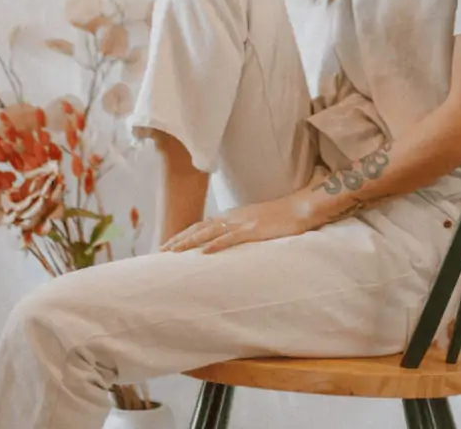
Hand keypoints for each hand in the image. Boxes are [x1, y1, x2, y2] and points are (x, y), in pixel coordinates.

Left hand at [161, 194, 315, 253]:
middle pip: (199, 228)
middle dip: (179, 239)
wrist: (299, 208)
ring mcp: (242, 223)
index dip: (183, 235)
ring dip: (189, 242)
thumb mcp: (255, 223)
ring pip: (209, 232)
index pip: (201, 225)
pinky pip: (231, 238)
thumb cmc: (280, 217)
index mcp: (231, 216)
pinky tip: (204, 252)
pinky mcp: (254, 230)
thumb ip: (240, 231)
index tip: (168, 245)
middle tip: (160, 251)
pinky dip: (216, 245)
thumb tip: (227, 241)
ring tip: (173, 252)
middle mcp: (232, 217)